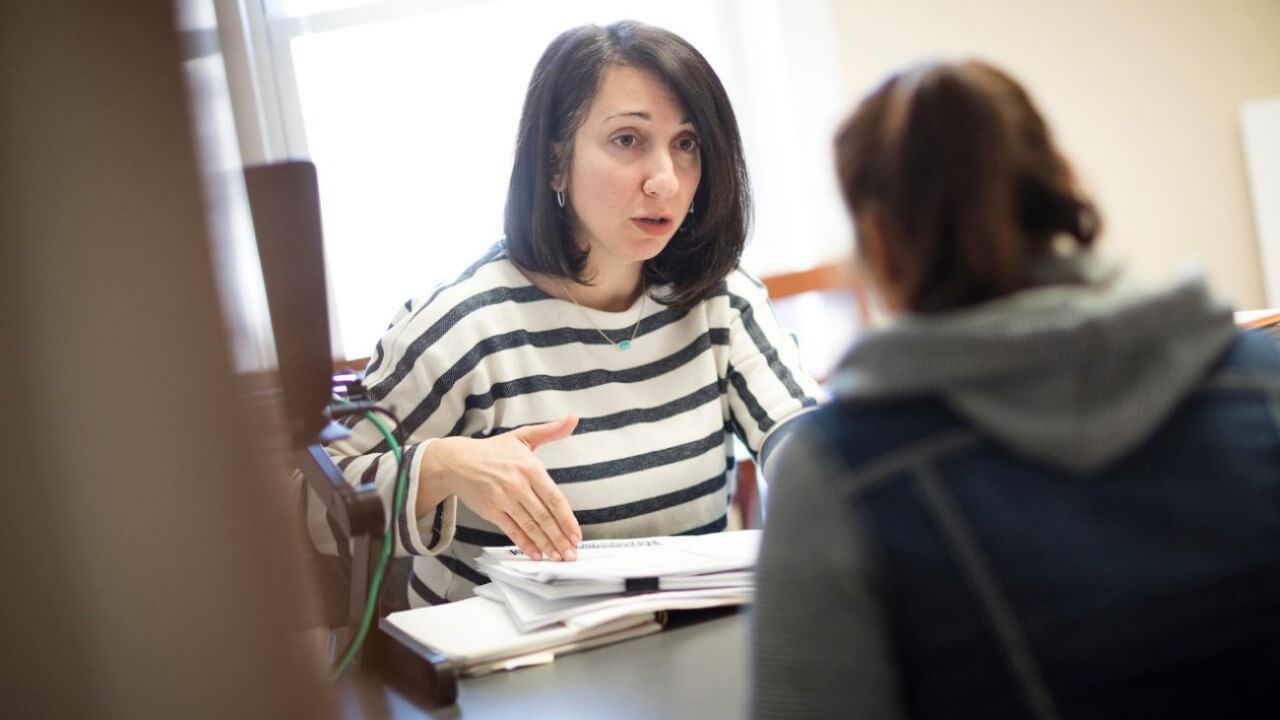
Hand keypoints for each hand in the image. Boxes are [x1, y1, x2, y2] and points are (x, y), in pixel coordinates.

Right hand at [422, 416, 581, 560]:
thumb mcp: (523, 436)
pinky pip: (512, 530)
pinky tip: (536, 554)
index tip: (576, 534)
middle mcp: (518, 485)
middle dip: (560, 538)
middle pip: (544, 516)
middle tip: (571, 554)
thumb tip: (573, 419)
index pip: (554, 498)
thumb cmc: (493, 450)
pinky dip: (525, 544)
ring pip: (530, 526)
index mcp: (529, 467)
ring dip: (545, 544)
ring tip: (558, 557)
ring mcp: (503, 500)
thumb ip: (550, 431)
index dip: (566, 519)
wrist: (457, 461)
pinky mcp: (491, 511)